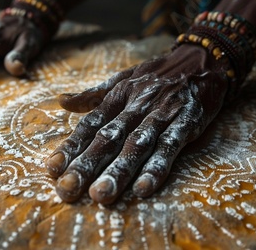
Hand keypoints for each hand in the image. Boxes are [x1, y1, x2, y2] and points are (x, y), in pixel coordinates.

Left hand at [46, 45, 230, 203]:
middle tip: (67, 190)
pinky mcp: (187, 123)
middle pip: (108, 139)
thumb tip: (61, 102)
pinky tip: (143, 188)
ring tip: (100, 195)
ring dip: (118, 171)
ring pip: (136, 145)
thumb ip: (93, 95)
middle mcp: (136, 106)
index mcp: (118, 97)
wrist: (203, 60)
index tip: (52, 169)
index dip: (70, 147)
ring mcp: (162, 115)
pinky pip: (170, 147)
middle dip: (86, 165)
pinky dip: (157, 167)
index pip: (90, 125)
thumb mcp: (123, 78)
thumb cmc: (157, 74)